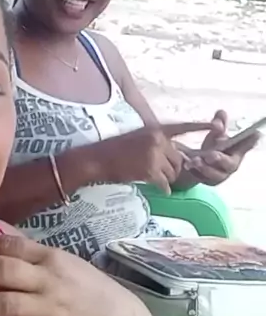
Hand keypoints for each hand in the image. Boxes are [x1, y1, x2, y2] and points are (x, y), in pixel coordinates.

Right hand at [96, 122, 212, 193]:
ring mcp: (154, 155)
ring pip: (174, 172)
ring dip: (166, 178)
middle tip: (158, 172)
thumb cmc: (115, 149)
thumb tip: (173, 156)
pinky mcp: (150, 171)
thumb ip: (157, 143)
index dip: (200, 127)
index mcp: (156, 130)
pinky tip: (157, 189)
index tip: (216, 126)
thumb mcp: (138, 137)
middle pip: (179, 159)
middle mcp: (158, 140)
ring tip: (151, 177)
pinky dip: (163, 188)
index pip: (182, 127)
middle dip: (173, 168)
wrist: (98, 159)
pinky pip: (165, 184)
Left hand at [184, 110, 258, 185]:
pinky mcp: (208, 181)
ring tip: (195, 160)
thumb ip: (219, 123)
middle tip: (211, 155)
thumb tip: (221, 113)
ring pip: (215, 174)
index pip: (245, 146)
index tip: (254, 133)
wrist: (199, 161)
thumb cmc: (213, 145)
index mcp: (237, 151)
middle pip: (230, 164)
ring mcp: (220, 175)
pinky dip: (195, 171)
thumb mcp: (216, 133)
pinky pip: (202, 178)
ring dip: (205, 167)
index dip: (250, 141)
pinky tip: (187, 165)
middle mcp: (231, 165)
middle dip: (221, 159)